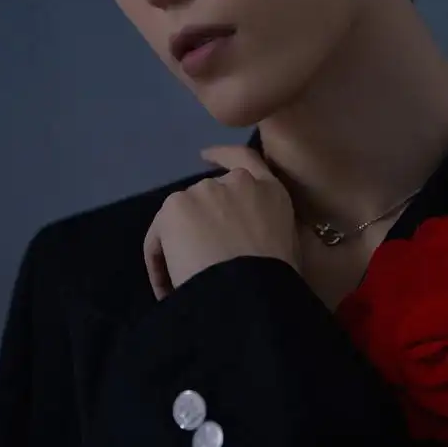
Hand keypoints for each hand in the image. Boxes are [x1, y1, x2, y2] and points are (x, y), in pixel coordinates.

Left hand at [143, 144, 299, 299]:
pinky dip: (160, 260)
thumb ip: (266, 230)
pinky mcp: (175, 206)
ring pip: (182, 218)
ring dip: (181, 245)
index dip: (222, 155)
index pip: (243, 159)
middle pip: (207, 196)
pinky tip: (167, 288)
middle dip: (200, 223)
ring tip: (185, 282)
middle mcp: (236, 181)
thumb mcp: (287, 248)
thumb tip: (247, 241)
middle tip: (200, 261)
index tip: (205, 155)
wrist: (250, 291)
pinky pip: (160, 237)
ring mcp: (203, 190)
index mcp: (270, 190)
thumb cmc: (275, 280)